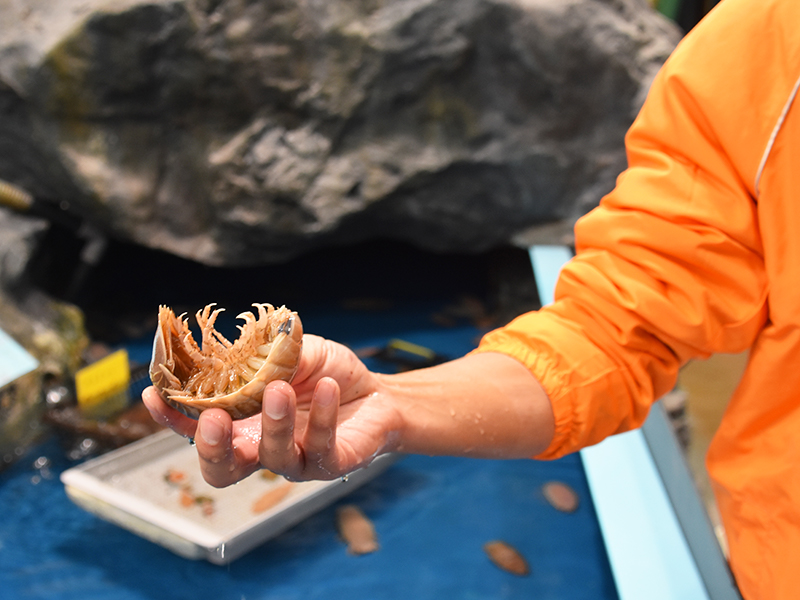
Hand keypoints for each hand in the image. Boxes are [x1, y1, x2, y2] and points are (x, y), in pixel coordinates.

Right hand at [143, 334, 401, 486]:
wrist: (377, 393)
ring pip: (272, 458)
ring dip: (274, 422)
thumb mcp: (292, 352)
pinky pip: (320, 447)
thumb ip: (262, 352)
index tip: (153, 393)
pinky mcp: (330, 464)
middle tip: (214, 419)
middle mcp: (262, 447)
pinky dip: (323, 416)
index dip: (171, 416)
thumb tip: (230, 340)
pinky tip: (331, 388)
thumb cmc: (326, 373)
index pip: (196, 427)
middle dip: (211, 448)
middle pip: (221, 469)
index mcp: (242, 422)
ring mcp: (296, 460)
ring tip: (281, 388)